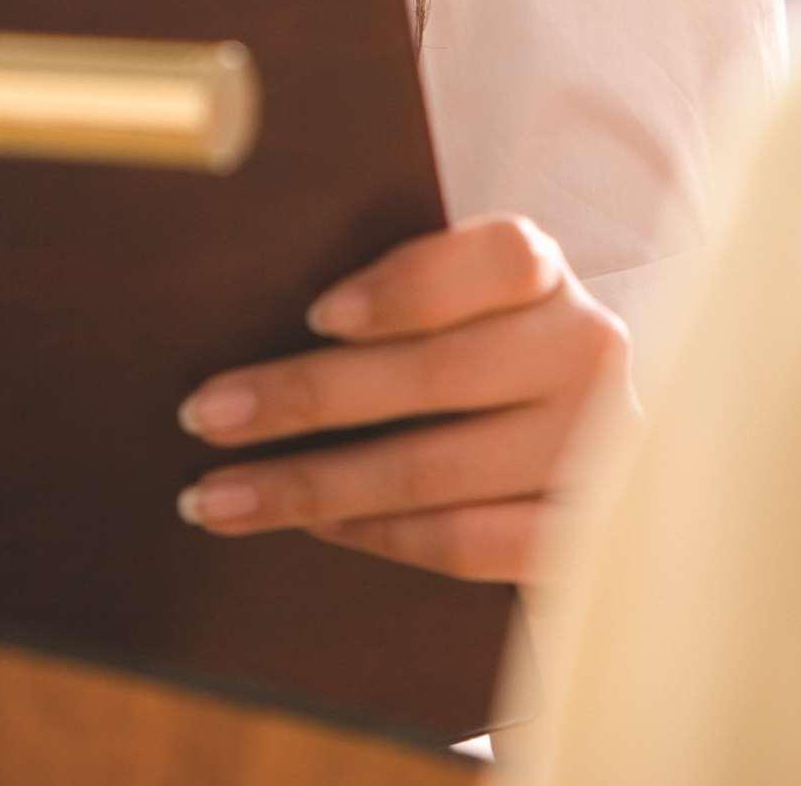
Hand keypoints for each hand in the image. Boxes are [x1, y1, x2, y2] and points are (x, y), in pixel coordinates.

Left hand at [173, 213, 631, 584]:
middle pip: (440, 373)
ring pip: (434, 471)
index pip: (500, 258)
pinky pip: (464, 542)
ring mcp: (595, 450)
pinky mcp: (583, 535)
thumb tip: (253, 309)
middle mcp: (585, 354)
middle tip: (205, 416)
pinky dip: (378, 537)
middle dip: (304, 398)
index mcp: (548, 276)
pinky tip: (312, 529)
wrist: (581, 446)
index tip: (314, 316)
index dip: (409, 286)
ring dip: (312, 487)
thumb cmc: (483, 356)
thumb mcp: (463, 303)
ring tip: (217, 498)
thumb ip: (401, 293)